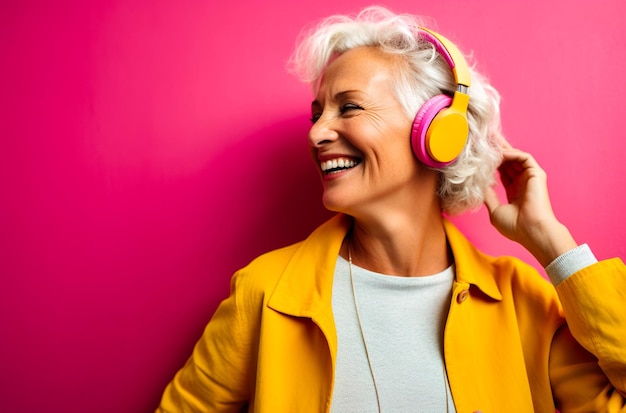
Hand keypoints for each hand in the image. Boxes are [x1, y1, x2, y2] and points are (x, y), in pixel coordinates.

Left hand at [484, 148, 576, 266]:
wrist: (532, 231)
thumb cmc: (515, 226)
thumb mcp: (495, 210)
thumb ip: (488, 195)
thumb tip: (478, 184)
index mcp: (514, 193)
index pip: (502, 173)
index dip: (492, 163)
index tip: (480, 155)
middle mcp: (523, 183)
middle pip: (508, 162)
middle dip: (497, 150)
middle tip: (485, 138)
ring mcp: (530, 178)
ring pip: (516, 157)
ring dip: (503, 148)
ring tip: (489, 139)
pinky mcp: (537, 174)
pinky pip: (524, 158)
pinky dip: (512, 153)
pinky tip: (499, 153)